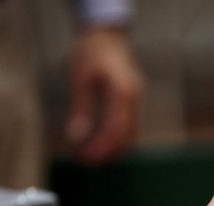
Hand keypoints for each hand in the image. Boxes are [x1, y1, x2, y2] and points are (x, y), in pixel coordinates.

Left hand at [66, 26, 143, 163]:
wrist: (107, 36)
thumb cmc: (90, 53)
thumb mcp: (79, 79)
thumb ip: (80, 108)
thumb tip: (76, 138)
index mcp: (123, 92)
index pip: (115, 129)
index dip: (101, 147)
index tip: (85, 157)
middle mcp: (135, 99)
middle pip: (127, 136)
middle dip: (108, 152)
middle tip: (87, 162)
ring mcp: (137, 101)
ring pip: (131, 134)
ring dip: (113, 148)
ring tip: (91, 156)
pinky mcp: (133, 103)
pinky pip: (130, 127)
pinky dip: (117, 139)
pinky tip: (101, 143)